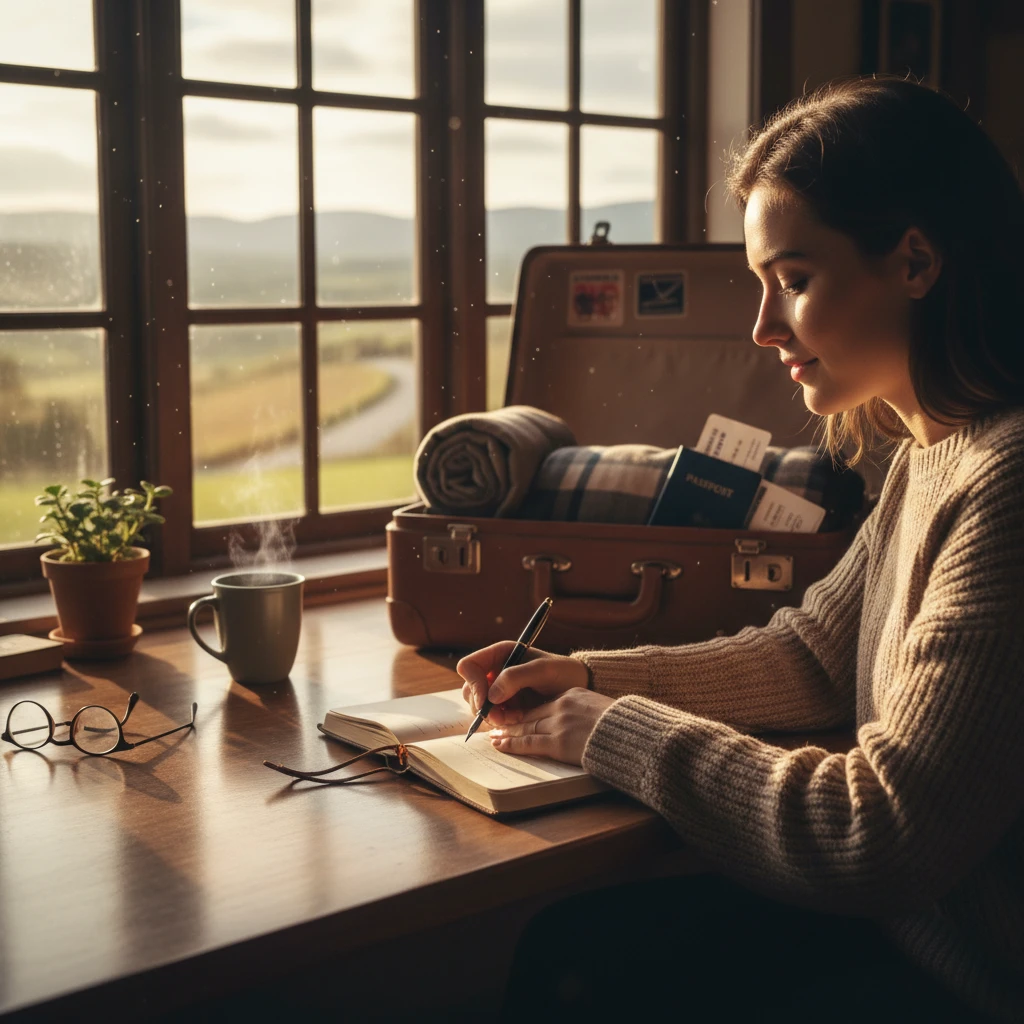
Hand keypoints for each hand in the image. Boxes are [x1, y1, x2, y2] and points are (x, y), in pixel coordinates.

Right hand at [457, 642, 590, 726]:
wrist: (579, 687)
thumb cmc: (563, 672)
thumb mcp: (543, 670)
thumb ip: (515, 677)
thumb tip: (491, 695)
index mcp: (500, 654)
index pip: (469, 666)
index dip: (473, 683)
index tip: (486, 700)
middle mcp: (495, 670)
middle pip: (470, 689)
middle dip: (483, 706)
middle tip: (502, 717)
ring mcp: (499, 689)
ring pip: (479, 706)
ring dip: (493, 716)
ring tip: (516, 717)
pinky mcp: (506, 705)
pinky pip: (492, 716)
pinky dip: (501, 721)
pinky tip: (519, 719)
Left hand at [488, 688, 615, 765]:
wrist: (633, 735)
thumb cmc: (624, 726)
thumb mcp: (603, 709)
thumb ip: (588, 712)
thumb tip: (584, 723)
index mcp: (574, 695)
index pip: (545, 704)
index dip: (529, 711)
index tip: (518, 715)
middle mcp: (563, 705)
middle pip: (531, 714)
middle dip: (513, 721)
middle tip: (498, 725)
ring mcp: (559, 724)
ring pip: (526, 727)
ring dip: (508, 732)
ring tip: (495, 737)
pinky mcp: (558, 742)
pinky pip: (528, 743)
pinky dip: (512, 743)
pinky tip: (500, 744)